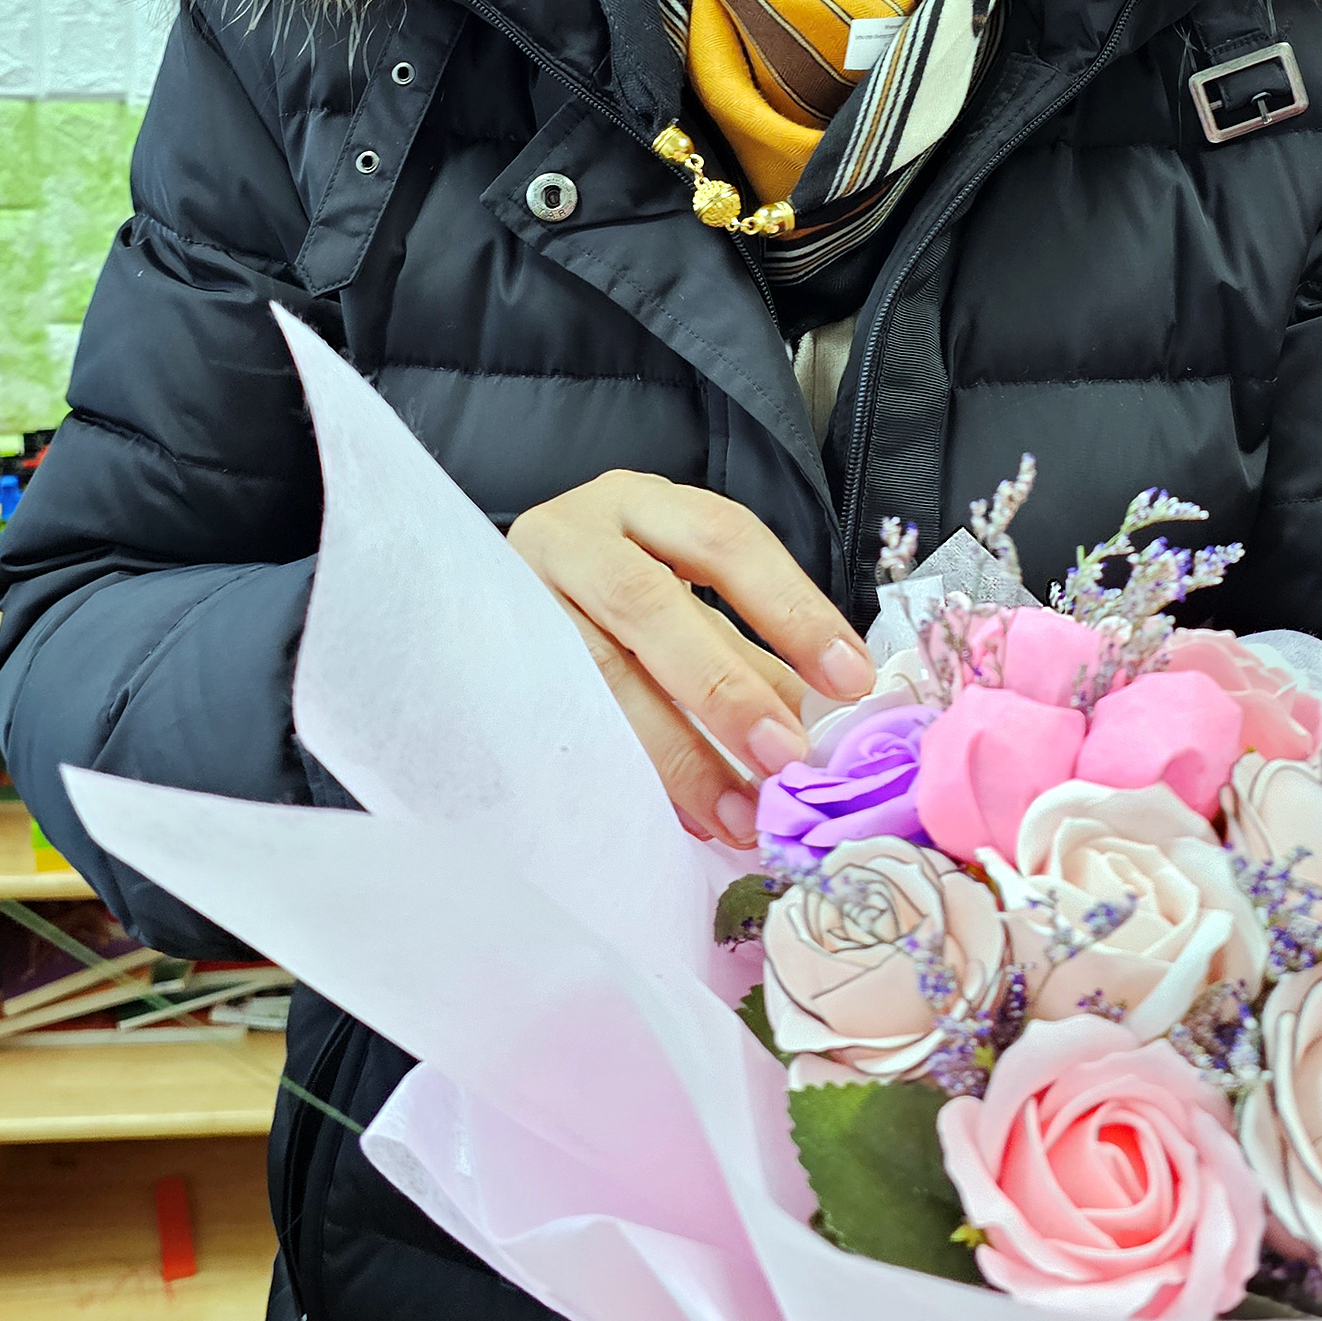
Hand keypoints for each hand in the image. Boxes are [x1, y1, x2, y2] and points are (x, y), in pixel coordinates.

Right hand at [507, 472, 871, 844]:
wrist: (470, 596)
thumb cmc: (607, 598)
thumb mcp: (680, 596)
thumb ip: (749, 647)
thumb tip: (827, 719)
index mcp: (639, 504)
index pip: (724, 538)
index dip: (790, 606)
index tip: (851, 678)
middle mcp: (573, 536)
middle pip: (649, 603)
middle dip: (725, 686)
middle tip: (786, 756)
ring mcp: (519, 597)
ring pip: (599, 673)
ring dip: (678, 753)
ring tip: (738, 815)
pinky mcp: (493, 663)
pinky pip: (563, 723)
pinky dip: (629, 771)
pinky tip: (678, 816)